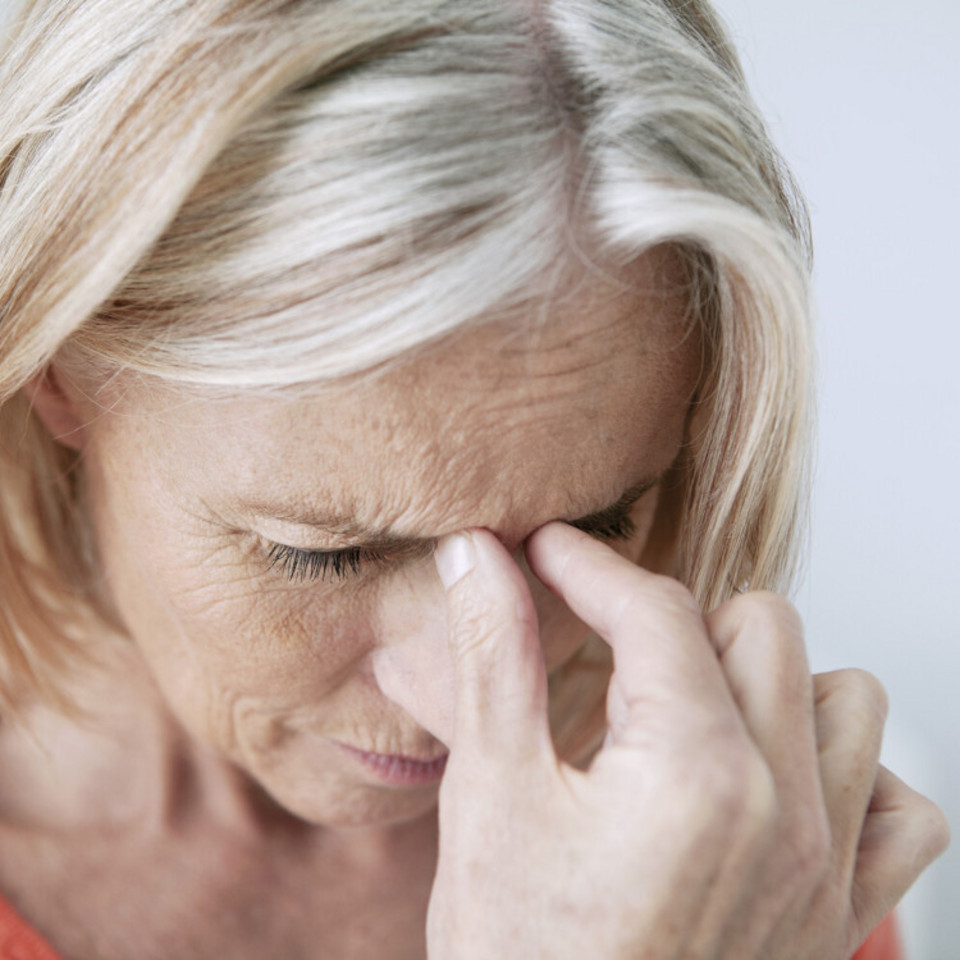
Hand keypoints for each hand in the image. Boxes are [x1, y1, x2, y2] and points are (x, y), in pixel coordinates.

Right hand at [424, 522, 949, 959]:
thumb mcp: (492, 794)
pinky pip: (903, 808)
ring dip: (770, 682)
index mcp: (693, 769)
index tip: (548, 552)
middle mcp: (783, 806)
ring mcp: (825, 864)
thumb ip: (495, 656)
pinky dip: (852, 774)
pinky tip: (777, 785)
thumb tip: (480, 556)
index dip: (590, 564)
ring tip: (693, 709)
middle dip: (677, 618)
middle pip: (763, 625)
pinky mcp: (839, 914)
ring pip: (846, 697)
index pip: (656, 609)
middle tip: (613, 649)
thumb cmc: (520, 959)